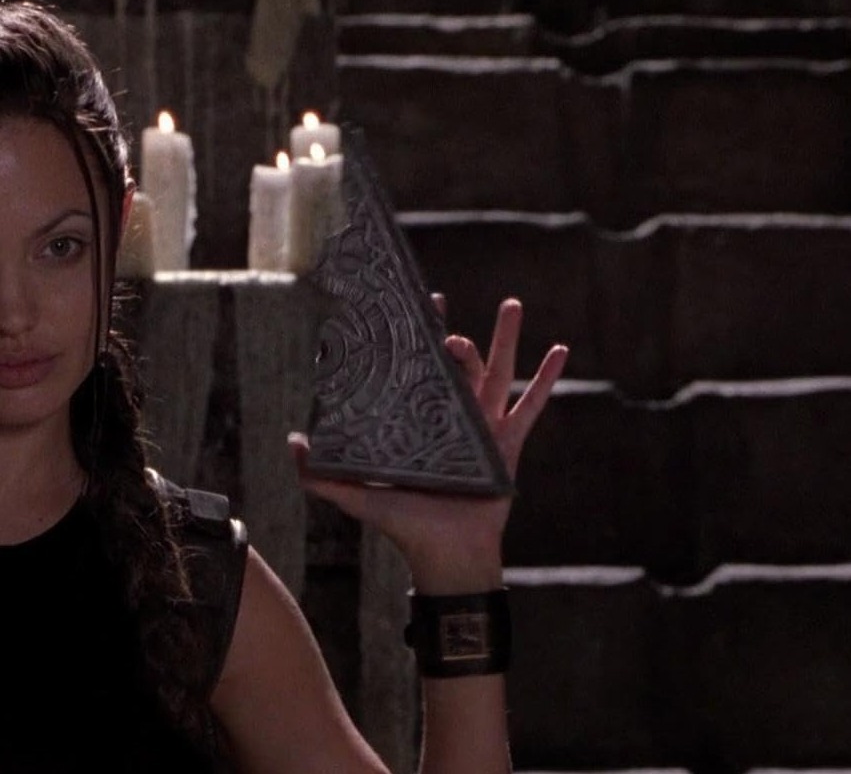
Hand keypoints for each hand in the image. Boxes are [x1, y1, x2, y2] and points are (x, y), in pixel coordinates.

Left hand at [288, 296, 567, 593]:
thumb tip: (293, 442)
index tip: (409, 308)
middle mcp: (452, 419)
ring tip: (512, 302)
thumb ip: (321, 475)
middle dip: (453, 330)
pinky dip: (547, 379)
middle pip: (455, 364)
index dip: (412, 340)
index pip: (416, 372)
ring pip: (497, 372)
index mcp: (420, 423)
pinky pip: (531, 406)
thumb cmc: (403, 527)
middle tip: (441, 298)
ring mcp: (483, 429)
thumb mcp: (356, 496)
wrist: (446, 556)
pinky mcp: (508, 446)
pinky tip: (560, 350)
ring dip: (505, 337)